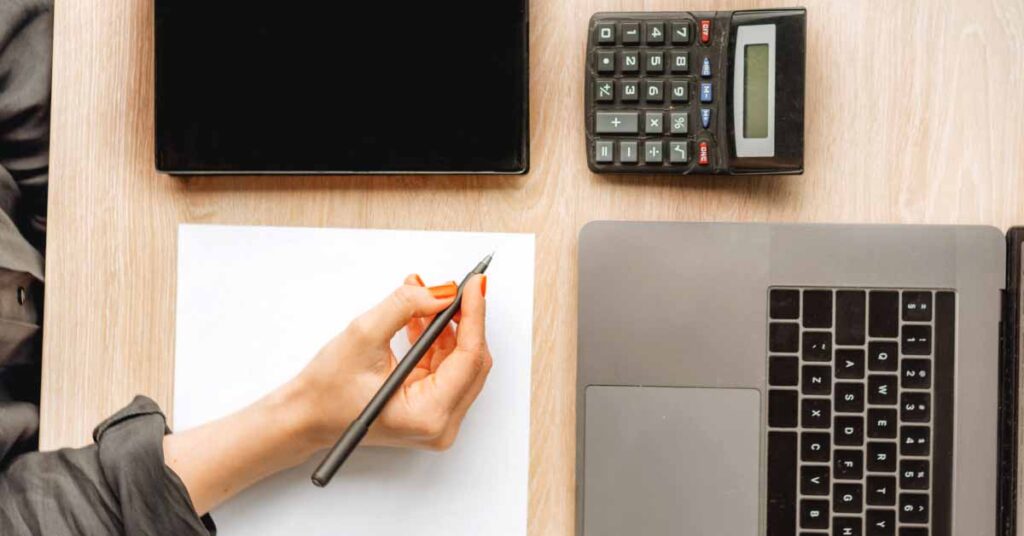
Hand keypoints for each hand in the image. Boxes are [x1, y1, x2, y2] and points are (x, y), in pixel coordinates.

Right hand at [294, 273, 491, 450]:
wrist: (307, 415)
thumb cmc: (327, 390)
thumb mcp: (363, 336)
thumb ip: (405, 308)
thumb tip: (441, 291)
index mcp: (427, 414)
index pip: (469, 358)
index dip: (474, 315)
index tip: (474, 285)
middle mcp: (439, 424)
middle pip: (472, 361)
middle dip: (464, 319)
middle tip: (455, 287)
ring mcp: (437, 418)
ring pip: (461, 361)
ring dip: (449, 327)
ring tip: (427, 299)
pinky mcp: (431, 408)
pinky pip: (447, 367)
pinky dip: (438, 340)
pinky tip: (423, 319)